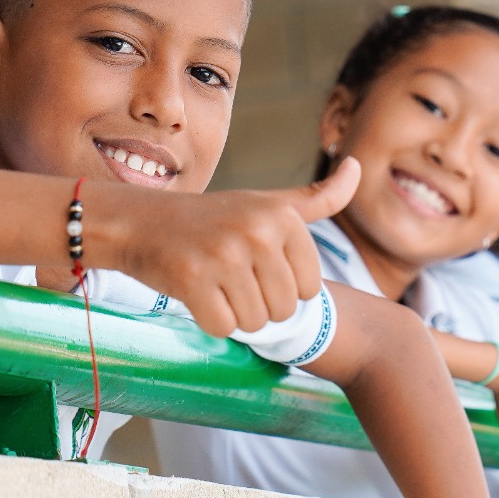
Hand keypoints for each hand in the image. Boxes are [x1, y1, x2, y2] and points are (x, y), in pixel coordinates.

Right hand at [106, 158, 358, 336]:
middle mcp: (257, 231)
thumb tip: (359, 169)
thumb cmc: (210, 218)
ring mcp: (225, 255)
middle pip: (284, 309)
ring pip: (255, 323)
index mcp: (282, 216)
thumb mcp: (267, 202)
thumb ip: (317, 198)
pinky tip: (195, 291)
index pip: (309, 289)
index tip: (253, 263)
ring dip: (233, 312)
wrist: (139, 221)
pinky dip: (209, 319)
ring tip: (213, 280)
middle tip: (229, 274)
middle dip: (258, 303)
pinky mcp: (193, 280)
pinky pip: (223, 328)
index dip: (281, 286)